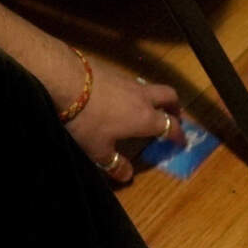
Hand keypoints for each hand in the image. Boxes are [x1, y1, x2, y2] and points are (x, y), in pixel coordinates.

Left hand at [66, 61, 183, 183]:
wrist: (66, 79)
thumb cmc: (87, 119)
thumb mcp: (98, 149)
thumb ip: (114, 163)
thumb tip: (127, 176)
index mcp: (145, 118)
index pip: (170, 126)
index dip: (179, 135)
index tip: (182, 141)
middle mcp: (143, 97)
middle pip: (169, 96)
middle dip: (175, 107)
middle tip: (173, 115)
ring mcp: (128, 81)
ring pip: (150, 87)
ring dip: (153, 97)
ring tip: (145, 107)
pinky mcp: (113, 71)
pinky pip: (131, 82)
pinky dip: (133, 91)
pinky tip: (119, 97)